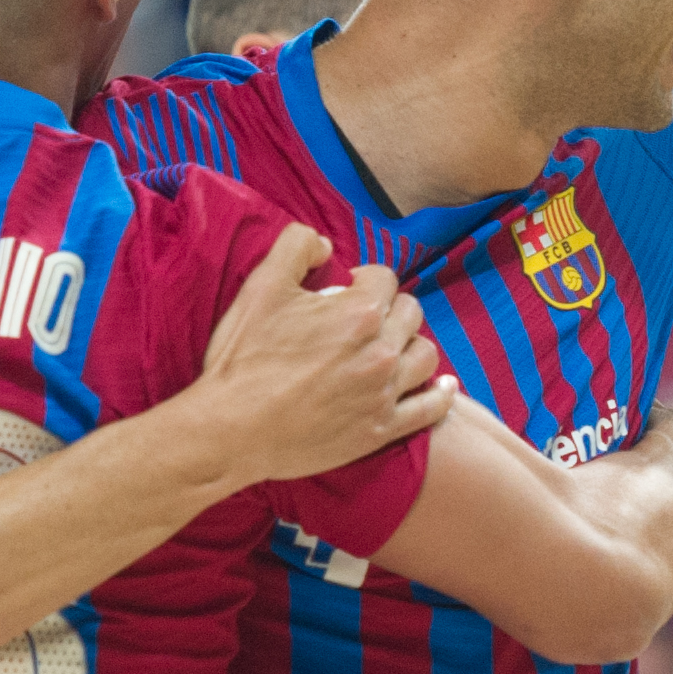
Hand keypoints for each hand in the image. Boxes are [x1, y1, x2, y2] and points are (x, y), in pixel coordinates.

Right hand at [191, 224, 452, 483]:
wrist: (231, 430)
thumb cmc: (243, 359)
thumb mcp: (261, 286)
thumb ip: (295, 247)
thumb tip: (324, 243)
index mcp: (358, 313)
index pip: (384, 278)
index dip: (363, 279)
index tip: (345, 290)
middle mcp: (380, 351)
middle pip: (410, 313)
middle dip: (389, 308)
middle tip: (362, 320)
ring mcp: (383, 393)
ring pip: (425, 355)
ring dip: (411, 345)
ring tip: (391, 347)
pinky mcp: (380, 429)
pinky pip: (430, 409)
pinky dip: (440, 394)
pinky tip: (441, 385)